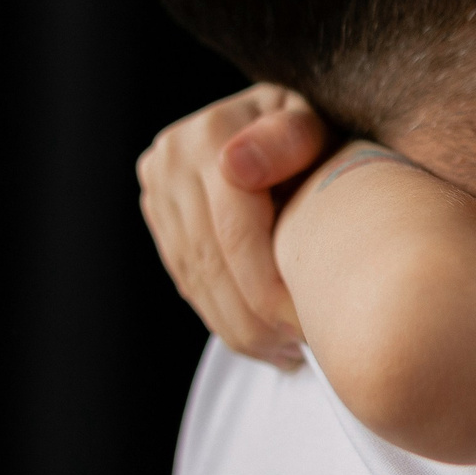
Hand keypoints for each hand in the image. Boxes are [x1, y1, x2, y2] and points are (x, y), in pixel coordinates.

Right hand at [136, 84, 326, 363]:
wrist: (282, 123)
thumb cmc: (316, 132)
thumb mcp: (316, 126)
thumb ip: (287, 139)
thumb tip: (234, 165)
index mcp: (212, 135)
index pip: (233, 233)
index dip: (268, 288)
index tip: (305, 325)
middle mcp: (173, 158)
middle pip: (210, 260)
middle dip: (254, 318)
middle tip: (298, 351)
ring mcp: (159, 186)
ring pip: (195, 277)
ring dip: (237, 326)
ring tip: (284, 352)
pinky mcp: (159, 212)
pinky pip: (186, 277)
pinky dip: (221, 313)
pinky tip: (258, 337)